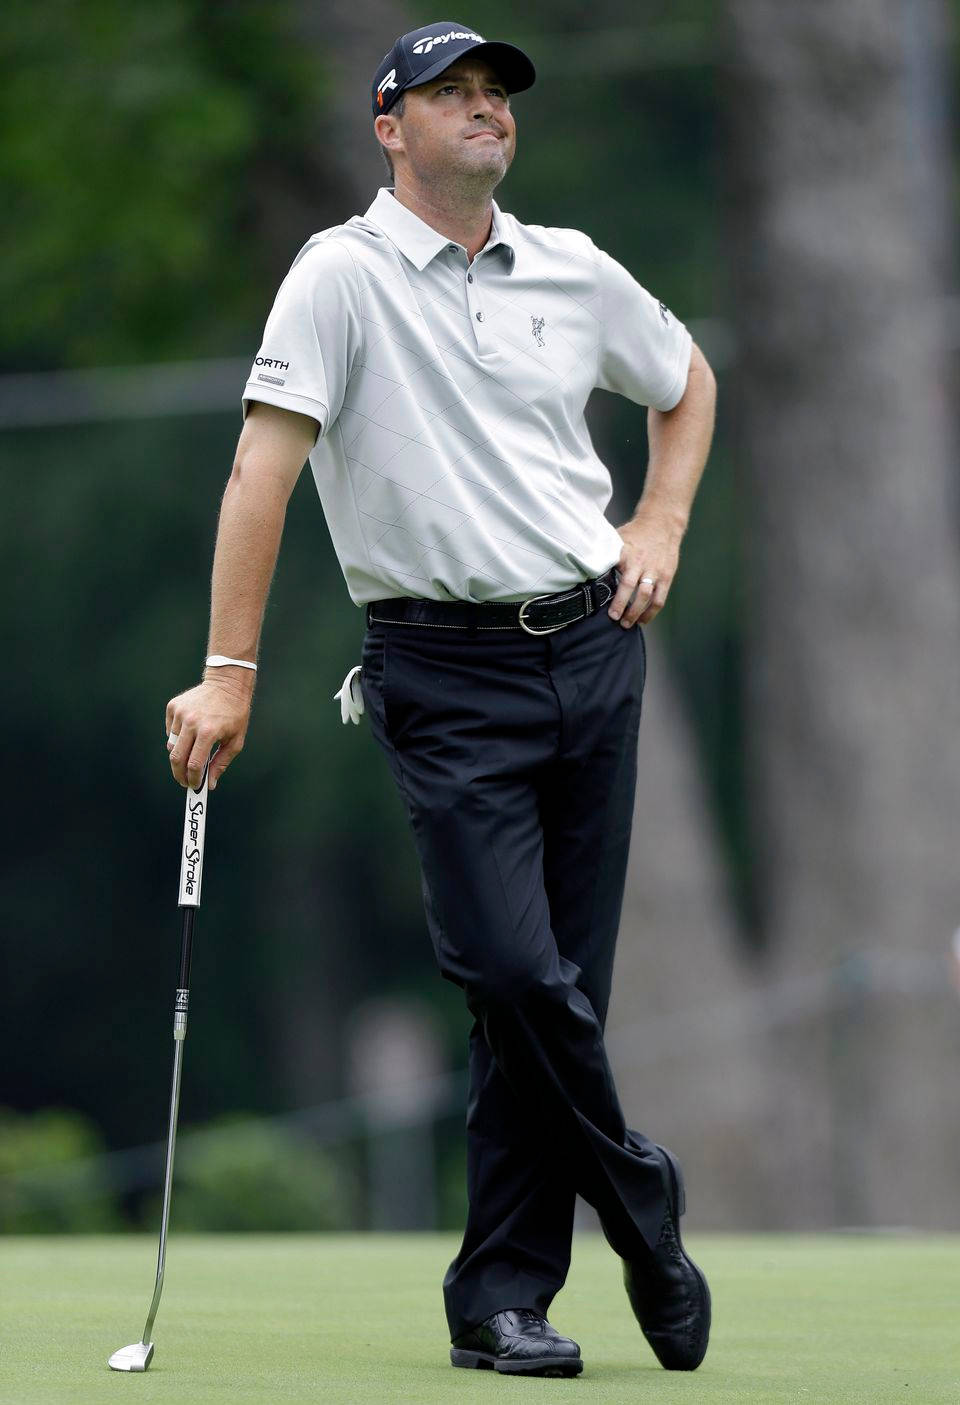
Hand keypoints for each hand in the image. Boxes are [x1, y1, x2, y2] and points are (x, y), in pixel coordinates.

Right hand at [164, 677, 251, 790]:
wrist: (227, 683)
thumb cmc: (235, 713)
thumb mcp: (236, 741)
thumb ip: (221, 763)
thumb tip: (210, 784)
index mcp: (208, 732)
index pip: (194, 764)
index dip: (193, 779)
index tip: (194, 786)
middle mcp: (191, 722)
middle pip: (176, 758)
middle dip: (179, 774)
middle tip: (184, 781)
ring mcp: (180, 713)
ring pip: (172, 745)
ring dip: (180, 753)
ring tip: (193, 751)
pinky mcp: (173, 706)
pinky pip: (170, 730)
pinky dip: (177, 737)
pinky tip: (191, 732)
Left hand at [608, 506, 683, 627]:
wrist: (662, 524)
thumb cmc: (636, 532)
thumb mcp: (617, 537)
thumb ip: (605, 552)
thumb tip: (584, 563)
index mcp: (626, 553)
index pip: (613, 572)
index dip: (606, 587)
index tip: (599, 600)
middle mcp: (640, 563)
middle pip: (630, 587)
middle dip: (622, 605)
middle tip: (614, 618)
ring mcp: (655, 571)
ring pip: (646, 596)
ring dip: (636, 613)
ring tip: (627, 624)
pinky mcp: (666, 577)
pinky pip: (659, 598)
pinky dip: (651, 612)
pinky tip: (643, 620)